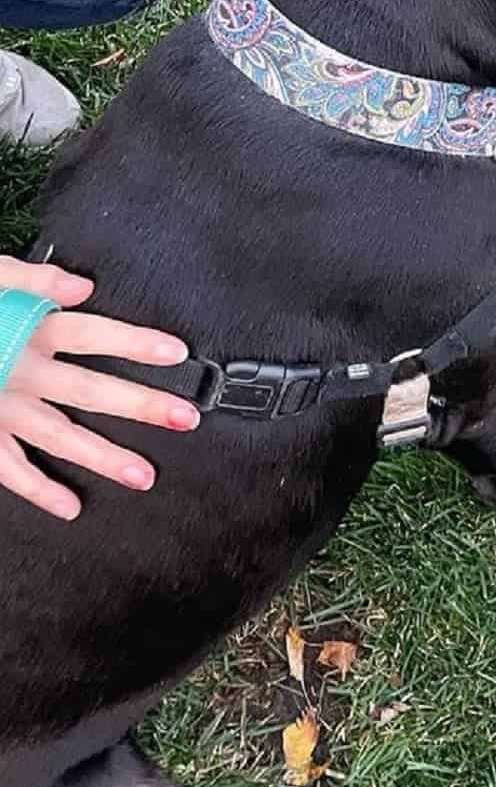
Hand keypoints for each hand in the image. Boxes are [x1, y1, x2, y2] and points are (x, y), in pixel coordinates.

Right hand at [0, 257, 200, 519]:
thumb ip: (32, 278)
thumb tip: (83, 286)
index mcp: (26, 327)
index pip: (91, 334)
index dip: (135, 343)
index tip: (178, 354)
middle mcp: (18, 369)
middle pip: (88, 389)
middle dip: (139, 405)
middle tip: (187, 419)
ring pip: (57, 435)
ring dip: (102, 457)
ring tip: (145, 477)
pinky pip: (9, 468)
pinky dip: (39, 489)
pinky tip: (71, 507)